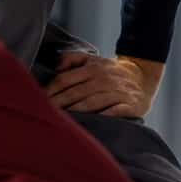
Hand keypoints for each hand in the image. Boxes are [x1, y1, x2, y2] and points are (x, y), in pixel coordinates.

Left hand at [45, 53, 162, 118]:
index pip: (65, 79)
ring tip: (61, 120)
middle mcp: (104, 79)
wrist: (143, 77)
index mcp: (93, 68)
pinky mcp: (130, 105)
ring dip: (76, 111)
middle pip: (75, 92)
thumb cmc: (110, 73)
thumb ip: (72, 58)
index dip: (50, 90)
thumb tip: (56, 67)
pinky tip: (92, 122)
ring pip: (92, 102)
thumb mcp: (93, 59)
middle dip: (58, 104)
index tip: (37, 100)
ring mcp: (118, 92)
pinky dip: (104, 116)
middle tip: (43, 114)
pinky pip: (115, 111)